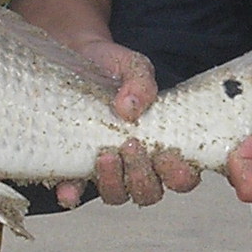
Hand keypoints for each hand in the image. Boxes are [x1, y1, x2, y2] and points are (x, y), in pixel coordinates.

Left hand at [56, 40, 200, 207]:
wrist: (71, 56)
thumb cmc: (110, 67)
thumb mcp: (131, 66)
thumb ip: (140, 81)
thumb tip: (130, 109)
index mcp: (160, 143)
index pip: (182, 175)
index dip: (182, 175)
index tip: (170, 154)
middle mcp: (135, 164)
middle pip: (150, 192)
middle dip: (144, 176)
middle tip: (133, 146)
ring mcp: (105, 169)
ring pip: (117, 195)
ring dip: (115, 182)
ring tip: (107, 154)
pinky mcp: (73, 168)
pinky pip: (74, 192)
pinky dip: (72, 194)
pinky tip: (69, 188)